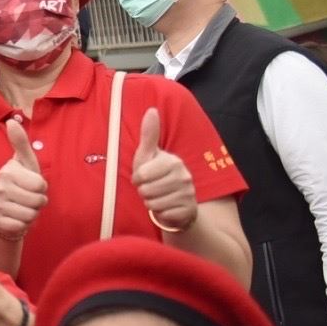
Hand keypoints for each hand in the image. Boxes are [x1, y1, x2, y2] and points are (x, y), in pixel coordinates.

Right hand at [0, 118, 47, 240]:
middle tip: (29, 198)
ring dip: (32, 213)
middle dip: (38, 202)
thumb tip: (11, 121)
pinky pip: (22, 225)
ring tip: (24, 207)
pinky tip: (17, 217)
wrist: (4, 209)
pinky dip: (24, 224)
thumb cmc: (21, 183)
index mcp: (8, 171)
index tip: (32, 185)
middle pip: (38, 201)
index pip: (41, 185)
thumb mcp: (25, 163)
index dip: (42, 187)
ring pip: (31, 214)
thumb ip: (21, 143)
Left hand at [132, 109, 195, 232]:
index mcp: (173, 162)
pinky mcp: (189, 211)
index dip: (137, 178)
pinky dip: (161, 214)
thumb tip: (151, 110)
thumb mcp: (148, 155)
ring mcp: (188, 194)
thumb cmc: (156, 175)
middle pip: (146, 191)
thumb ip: (149, 134)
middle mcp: (184, 177)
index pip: (141, 175)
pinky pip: (163, 215)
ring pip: (153, 204)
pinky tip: (166, 208)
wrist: (176, 201)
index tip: (143, 177)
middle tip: (152, 188)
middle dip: (144, 192)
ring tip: (158, 197)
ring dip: (151, 203)